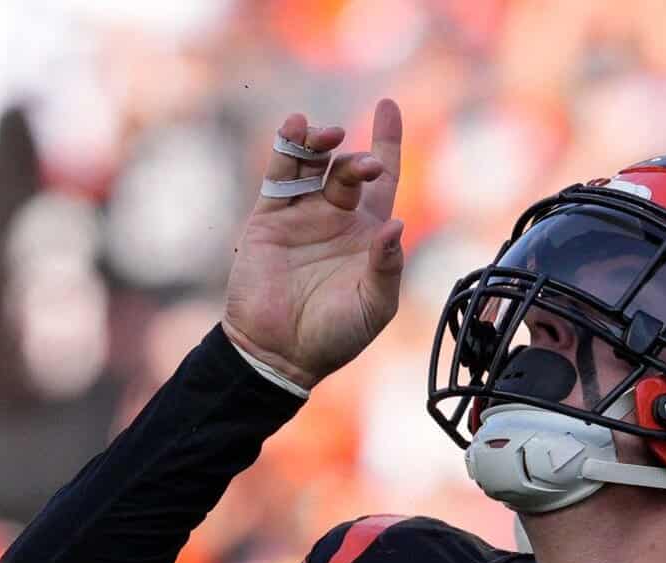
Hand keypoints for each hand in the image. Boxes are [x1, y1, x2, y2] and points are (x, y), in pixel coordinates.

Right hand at [222, 100, 404, 391]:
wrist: (280, 353)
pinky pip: (279, 175)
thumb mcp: (374, 306)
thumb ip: (387, 267)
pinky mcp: (269, 218)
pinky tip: (295, 128)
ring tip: (327, 134)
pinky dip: (286, 148)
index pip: (382, 179)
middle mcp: (334, 217)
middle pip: (348, 168)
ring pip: (311, 163)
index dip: (388, 142)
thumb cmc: (334, 335)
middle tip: (365, 165)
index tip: (387, 106)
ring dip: (319, 142)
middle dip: (358, 158)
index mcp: (367, 234)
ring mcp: (300, 215)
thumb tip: (396, 226)